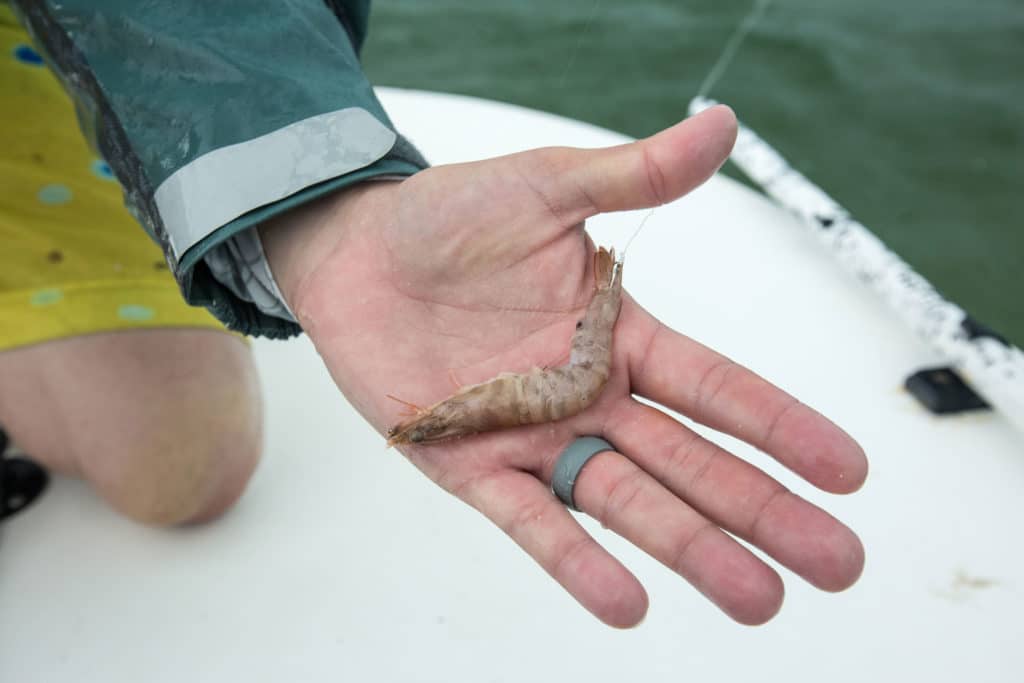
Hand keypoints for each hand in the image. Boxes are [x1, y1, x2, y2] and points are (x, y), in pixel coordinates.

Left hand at [261, 105, 866, 627]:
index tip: (848, 469)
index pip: (716, 388)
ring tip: (757, 598)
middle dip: (761, 510)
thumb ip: (634, 175)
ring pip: (625, 500)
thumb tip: (722, 125)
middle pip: (690, 462)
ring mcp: (534, 435)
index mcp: (618, 334)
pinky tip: (628, 602)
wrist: (357, 251)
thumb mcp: (549, 187)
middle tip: (837, 562)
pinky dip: (575, 560)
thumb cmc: (450, 215)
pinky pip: (530, 519)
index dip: (781, 427)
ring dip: (690, 548)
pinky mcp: (471, 463)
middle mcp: (588, 396)